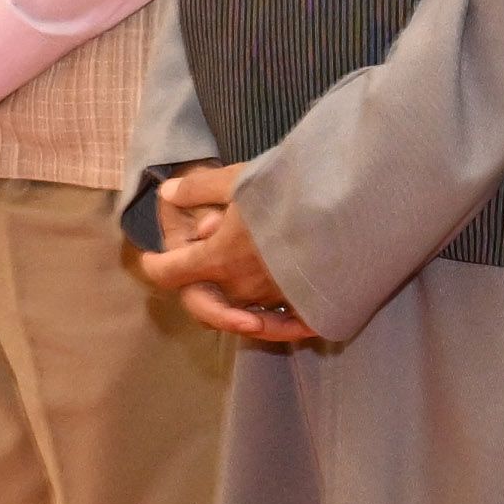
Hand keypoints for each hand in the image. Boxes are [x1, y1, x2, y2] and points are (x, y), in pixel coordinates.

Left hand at [131, 161, 318, 345]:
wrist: (352, 212)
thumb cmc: (292, 190)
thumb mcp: (240, 179)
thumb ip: (200, 188)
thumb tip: (167, 191)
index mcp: (219, 257)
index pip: (170, 273)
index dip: (156, 266)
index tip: (151, 259)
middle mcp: (242, 286)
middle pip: (205, 298)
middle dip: (196, 282)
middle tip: (196, 266)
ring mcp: (275, 299)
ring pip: (242, 310)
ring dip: (232, 299)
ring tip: (235, 279)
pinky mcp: (306, 306)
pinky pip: (282, 324)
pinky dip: (273, 323)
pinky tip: (272, 316)